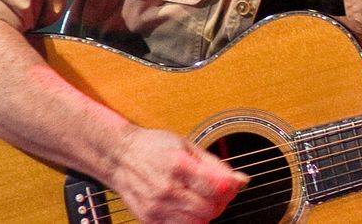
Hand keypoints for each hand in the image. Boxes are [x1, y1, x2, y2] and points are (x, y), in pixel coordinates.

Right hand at [107, 127, 248, 223]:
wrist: (120, 157)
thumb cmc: (154, 147)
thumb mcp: (187, 146)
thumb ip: (216, 165)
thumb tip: (241, 180)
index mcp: (178, 165)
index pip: (218, 187)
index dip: (231, 186)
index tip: (232, 181)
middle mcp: (166, 189)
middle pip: (210, 208)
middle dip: (222, 201)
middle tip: (220, 191)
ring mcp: (157, 207)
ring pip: (198, 222)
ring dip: (208, 212)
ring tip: (204, 198)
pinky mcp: (150, 219)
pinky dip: (192, 220)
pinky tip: (190, 206)